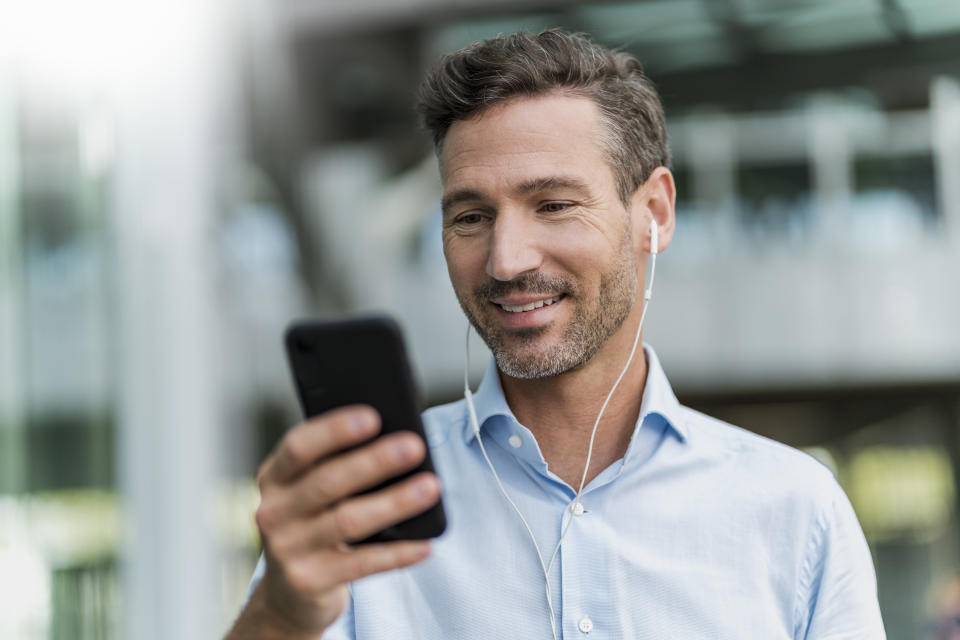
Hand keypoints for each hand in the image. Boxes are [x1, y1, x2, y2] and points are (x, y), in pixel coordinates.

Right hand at [235, 405, 440, 637]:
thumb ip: (335, 467)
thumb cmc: (313, 525)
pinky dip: (397, 553)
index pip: (298, 447)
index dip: (334, 430)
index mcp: (274, 478)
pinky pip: (361, 564)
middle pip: (328, 481)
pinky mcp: (308, 582)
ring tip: (430, 488)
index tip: (373, 417)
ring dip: (394, 502)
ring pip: (348, 521)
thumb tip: (396, 442)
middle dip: (374, 461)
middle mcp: (273, 512)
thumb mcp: (309, 492)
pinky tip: (424, 544)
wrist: (290, 594)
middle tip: (414, 446)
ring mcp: (288, 550)